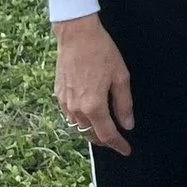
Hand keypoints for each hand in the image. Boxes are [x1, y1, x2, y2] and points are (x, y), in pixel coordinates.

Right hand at [53, 14, 134, 154]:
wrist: (77, 36)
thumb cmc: (102, 52)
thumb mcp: (120, 77)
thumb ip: (124, 104)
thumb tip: (127, 124)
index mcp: (94, 106)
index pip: (107, 134)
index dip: (118, 145)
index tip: (126, 150)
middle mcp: (76, 109)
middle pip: (90, 135)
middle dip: (104, 141)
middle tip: (117, 141)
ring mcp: (65, 103)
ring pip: (78, 128)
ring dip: (91, 132)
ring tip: (104, 130)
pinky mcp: (58, 95)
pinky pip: (70, 116)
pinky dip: (80, 121)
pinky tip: (88, 116)